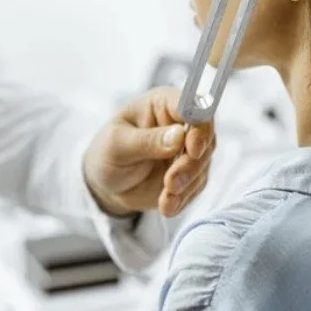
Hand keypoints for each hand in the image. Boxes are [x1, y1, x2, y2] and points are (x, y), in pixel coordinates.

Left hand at [82, 87, 215, 218]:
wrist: (105, 183)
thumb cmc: (107, 153)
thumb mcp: (118, 144)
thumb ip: (147, 140)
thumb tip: (179, 135)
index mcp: (162, 104)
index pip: (192, 105)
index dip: (198, 126)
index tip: (193, 149)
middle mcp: (180, 123)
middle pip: (204, 137)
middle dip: (191, 164)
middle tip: (171, 183)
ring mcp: (188, 148)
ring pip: (204, 163)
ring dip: (187, 184)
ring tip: (165, 198)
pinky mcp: (190, 172)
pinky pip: (197, 185)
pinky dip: (183, 198)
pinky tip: (166, 206)